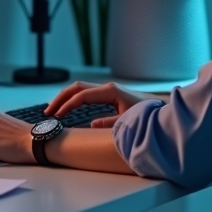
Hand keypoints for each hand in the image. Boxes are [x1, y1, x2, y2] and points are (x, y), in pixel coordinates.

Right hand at [44, 81, 162, 127]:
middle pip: (77, 88)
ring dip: (66, 98)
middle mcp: (108, 88)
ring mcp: (109, 90)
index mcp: (111, 92)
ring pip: (81, 89)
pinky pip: (87, 94)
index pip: (82, 96)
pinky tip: (69, 109)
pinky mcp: (110, 95)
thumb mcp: (127, 122)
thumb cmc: (148, 117)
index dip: (67, 105)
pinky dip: (75, 100)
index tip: (56, 116)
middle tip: (48, 112)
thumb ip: (109, 124)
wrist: (162, 112)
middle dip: (61, 98)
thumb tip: (91, 124)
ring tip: (54, 110)